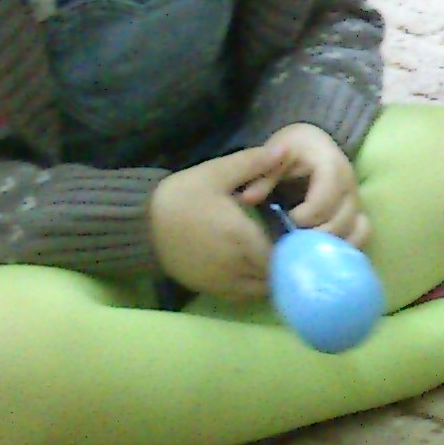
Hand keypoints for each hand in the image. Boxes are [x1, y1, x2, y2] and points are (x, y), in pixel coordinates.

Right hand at [149, 145, 287, 301]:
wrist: (141, 224)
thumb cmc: (181, 196)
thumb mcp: (216, 172)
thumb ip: (253, 162)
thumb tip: (285, 149)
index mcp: (241, 237)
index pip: (284, 252)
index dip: (297, 245)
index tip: (302, 232)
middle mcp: (235, 265)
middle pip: (276, 272)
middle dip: (288, 261)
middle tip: (294, 242)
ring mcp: (221, 281)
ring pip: (261, 288)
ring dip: (273, 275)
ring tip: (278, 255)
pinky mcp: (208, 288)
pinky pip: (242, 295)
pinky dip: (254, 286)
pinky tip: (256, 268)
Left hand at [256, 123, 369, 249]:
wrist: (310, 146)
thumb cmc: (291, 150)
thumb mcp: (274, 155)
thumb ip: (263, 175)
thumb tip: (248, 198)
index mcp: (332, 166)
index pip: (323, 201)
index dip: (303, 216)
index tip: (285, 218)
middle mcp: (350, 184)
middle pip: (340, 221)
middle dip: (313, 235)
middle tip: (292, 238)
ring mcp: (357, 200)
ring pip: (353, 230)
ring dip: (328, 244)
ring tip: (304, 246)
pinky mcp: (358, 212)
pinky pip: (362, 234)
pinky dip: (346, 245)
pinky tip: (323, 251)